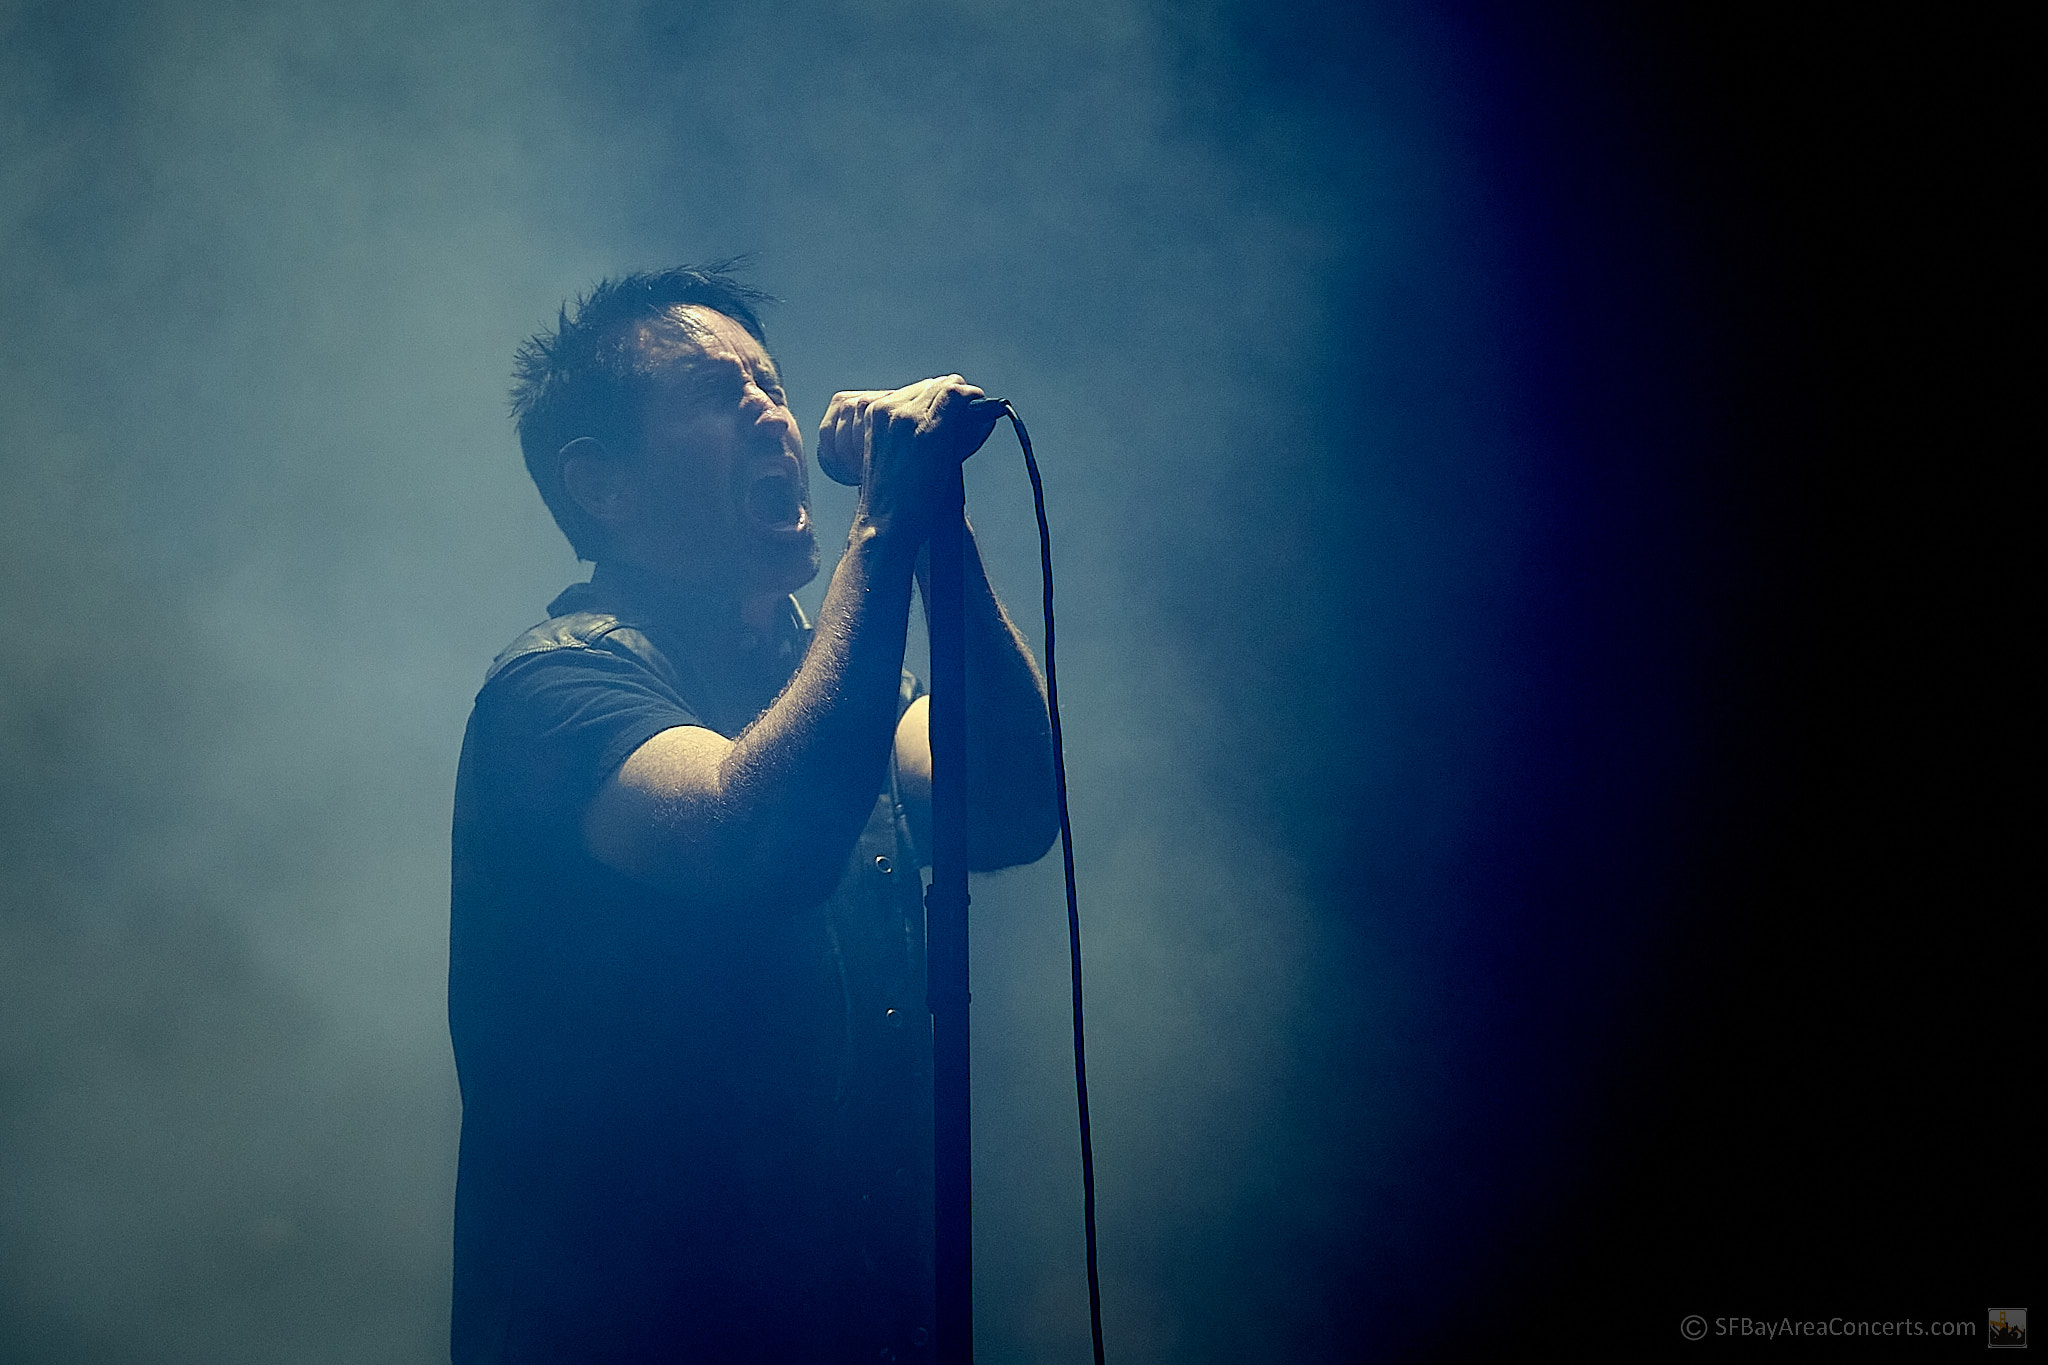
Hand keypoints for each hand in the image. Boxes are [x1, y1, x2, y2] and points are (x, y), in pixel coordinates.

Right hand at [816, 377, 1002, 545]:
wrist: (888, 524)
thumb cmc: (895, 500)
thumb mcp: (894, 455)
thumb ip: (912, 430)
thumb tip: (953, 412)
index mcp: (871, 412)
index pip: (914, 390)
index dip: (937, 400)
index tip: (952, 415)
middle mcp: (886, 407)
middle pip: (931, 385)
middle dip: (951, 399)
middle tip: (966, 421)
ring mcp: (906, 415)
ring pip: (946, 387)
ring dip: (964, 402)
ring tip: (971, 424)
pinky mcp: (928, 428)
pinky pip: (956, 397)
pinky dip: (973, 401)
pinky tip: (981, 412)